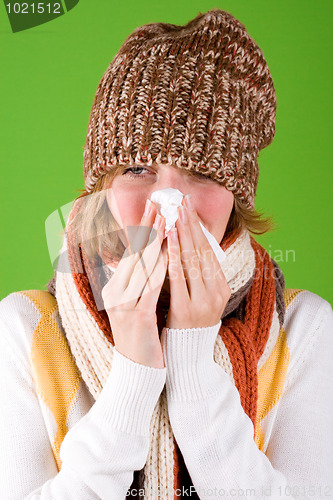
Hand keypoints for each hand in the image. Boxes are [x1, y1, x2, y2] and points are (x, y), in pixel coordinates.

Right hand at [101, 201, 167, 367]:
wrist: (136, 371)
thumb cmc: (140, 336)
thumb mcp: (134, 305)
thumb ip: (137, 282)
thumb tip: (145, 259)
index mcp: (114, 289)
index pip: (130, 253)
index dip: (141, 230)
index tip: (151, 210)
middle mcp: (115, 293)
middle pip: (134, 253)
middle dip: (147, 227)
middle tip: (158, 204)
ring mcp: (123, 305)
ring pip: (142, 265)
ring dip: (155, 241)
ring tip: (166, 220)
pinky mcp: (136, 317)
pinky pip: (150, 287)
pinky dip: (160, 267)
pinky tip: (169, 252)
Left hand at [166, 195, 230, 329]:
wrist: (187, 357)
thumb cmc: (189, 323)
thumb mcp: (201, 298)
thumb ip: (198, 275)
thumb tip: (188, 244)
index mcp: (221, 288)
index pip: (209, 251)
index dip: (198, 228)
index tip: (189, 207)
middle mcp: (216, 293)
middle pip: (202, 252)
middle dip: (191, 225)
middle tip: (182, 202)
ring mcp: (202, 302)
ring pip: (192, 261)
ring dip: (182, 235)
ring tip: (175, 214)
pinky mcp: (186, 311)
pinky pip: (179, 278)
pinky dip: (173, 257)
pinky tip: (168, 241)